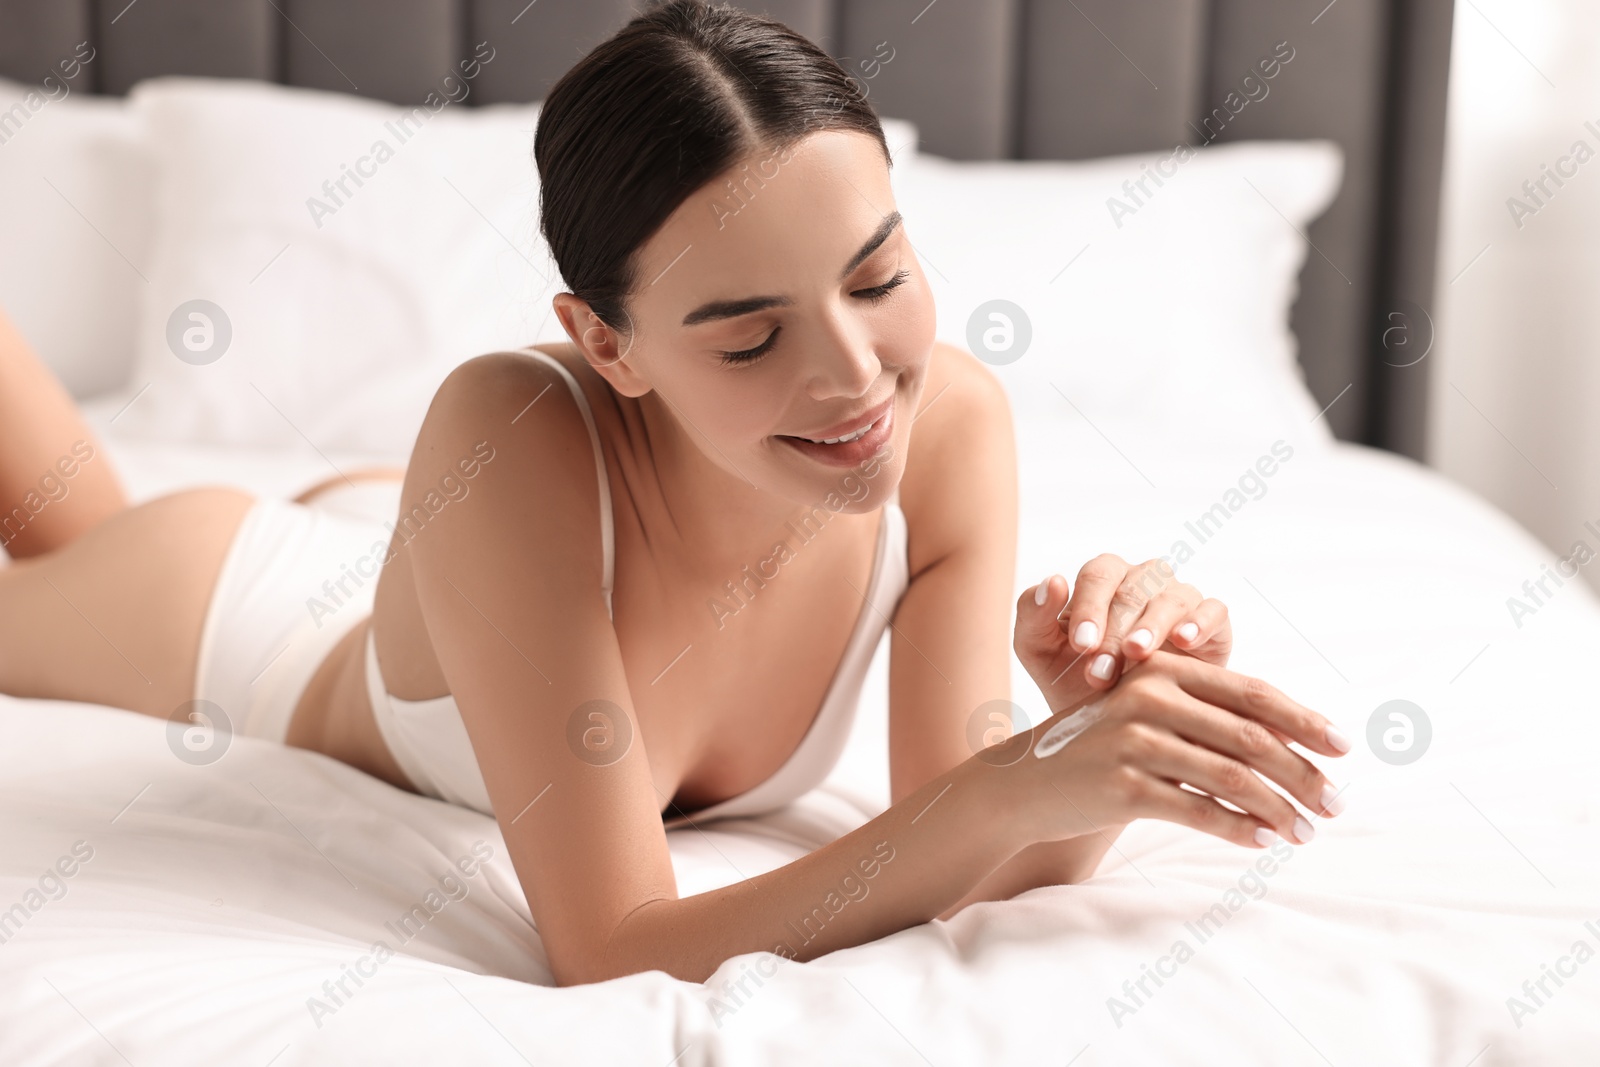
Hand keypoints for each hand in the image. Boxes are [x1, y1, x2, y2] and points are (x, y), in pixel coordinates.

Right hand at [1007, 651, 1350, 848]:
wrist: (1023, 783)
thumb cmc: (1099, 749)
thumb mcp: (1146, 715)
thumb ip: (1205, 716)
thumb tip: (1294, 746)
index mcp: (1163, 669)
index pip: (1252, 693)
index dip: (1304, 720)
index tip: (1343, 748)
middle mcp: (1149, 698)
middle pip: (1251, 737)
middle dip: (1303, 774)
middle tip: (1336, 803)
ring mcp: (1133, 742)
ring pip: (1231, 778)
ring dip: (1279, 809)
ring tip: (1306, 831)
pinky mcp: (1122, 787)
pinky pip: (1198, 811)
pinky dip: (1238, 828)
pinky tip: (1263, 841)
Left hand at [1014, 555, 1230, 714]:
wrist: (1119, 721)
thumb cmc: (1073, 678)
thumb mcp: (1039, 651)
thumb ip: (1032, 616)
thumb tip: (1052, 582)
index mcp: (1102, 579)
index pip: (1097, 575)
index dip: (1090, 607)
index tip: (1082, 645)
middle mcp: (1143, 579)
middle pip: (1133, 589)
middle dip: (1114, 631)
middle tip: (1101, 671)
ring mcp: (1180, 597)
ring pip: (1172, 596)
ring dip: (1153, 626)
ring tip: (1137, 654)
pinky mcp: (1214, 623)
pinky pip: (1214, 610)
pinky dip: (1201, 623)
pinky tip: (1185, 643)